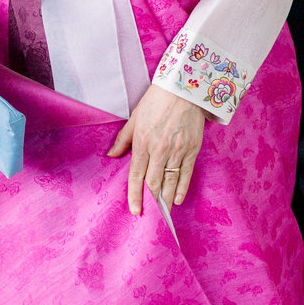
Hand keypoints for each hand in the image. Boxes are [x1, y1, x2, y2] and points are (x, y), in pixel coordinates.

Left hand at [106, 84, 205, 215]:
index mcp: (143, 142)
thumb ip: (123, 140)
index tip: (135, 210)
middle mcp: (160, 149)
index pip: (136, 175)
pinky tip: (178, 199)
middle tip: (151, 216)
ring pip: (171, 182)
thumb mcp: (134, 118)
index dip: (135, 195)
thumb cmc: (156, 101)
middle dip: (152, 201)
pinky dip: (182, 188)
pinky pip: (187, 174)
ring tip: (164, 212)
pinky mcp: (192, 149)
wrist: (183, 88)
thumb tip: (111, 156)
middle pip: (154, 182)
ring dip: (167, 199)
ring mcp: (178, 150)